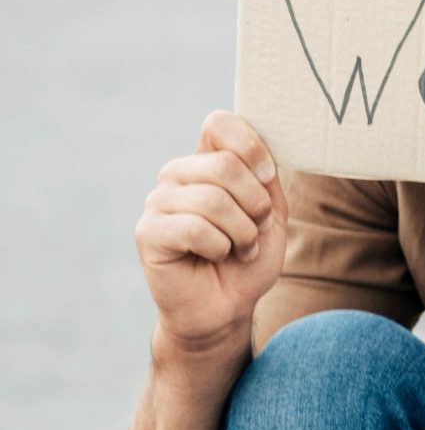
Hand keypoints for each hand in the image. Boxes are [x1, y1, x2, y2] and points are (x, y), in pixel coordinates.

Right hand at [135, 111, 286, 352]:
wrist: (226, 306)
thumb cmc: (248, 257)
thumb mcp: (271, 211)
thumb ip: (264, 176)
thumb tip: (259, 149)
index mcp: (207, 161)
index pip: (219, 123)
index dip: (251, 147)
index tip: (268, 177)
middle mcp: (178, 174)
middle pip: (224, 164)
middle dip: (255, 204)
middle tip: (256, 229)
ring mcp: (158, 201)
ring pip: (213, 199)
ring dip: (242, 232)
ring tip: (239, 248)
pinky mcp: (147, 232)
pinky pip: (194, 228)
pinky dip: (220, 247)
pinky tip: (216, 257)